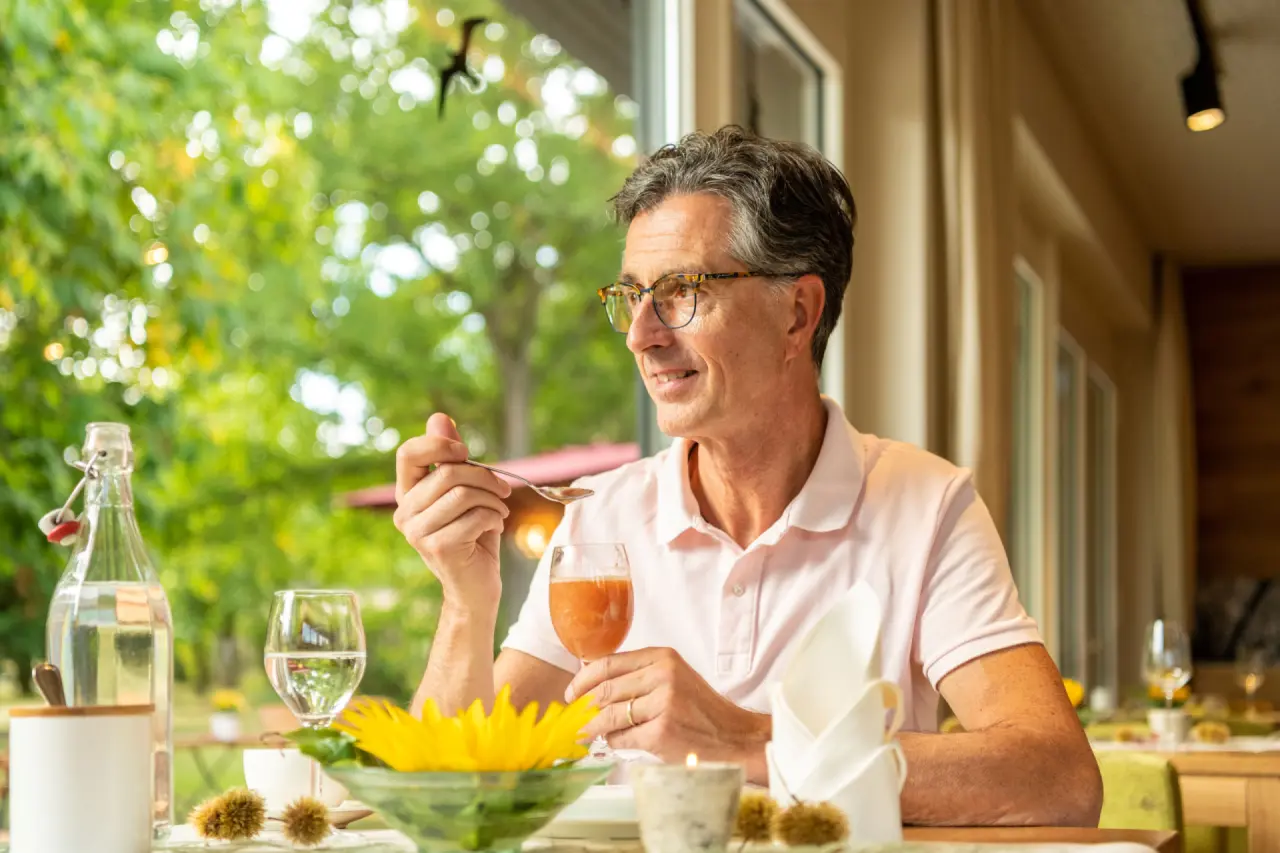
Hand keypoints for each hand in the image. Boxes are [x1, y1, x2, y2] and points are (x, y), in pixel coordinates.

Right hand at [393, 413, 512, 607]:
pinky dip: (494, 518)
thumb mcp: (464, 491)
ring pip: (464, 494)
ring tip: (499, 511)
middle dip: (484, 477)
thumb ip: (450, 458)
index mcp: (407, 495)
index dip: (438, 444)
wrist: (475, 586)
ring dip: (493, 500)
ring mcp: (418, 533)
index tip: (465, 452)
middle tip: (503, 490)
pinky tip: (494, 527)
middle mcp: (405, 513)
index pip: (407, 453)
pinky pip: (476, 516)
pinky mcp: (439, 548)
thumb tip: (439, 418)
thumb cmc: (472, 535)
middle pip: (447, 473)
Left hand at [566, 648, 769, 771]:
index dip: (583, 679)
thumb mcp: (675, 678)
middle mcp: (663, 675)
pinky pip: (622, 737)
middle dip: (584, 706)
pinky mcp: (661, 732)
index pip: (609, 663)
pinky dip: (614, 742)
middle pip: (605, 689)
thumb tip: (594, 688)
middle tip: (575, 717)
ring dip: (594, 727)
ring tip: (586, 734)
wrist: (734, 737)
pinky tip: (615, 742)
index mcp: (663, 657)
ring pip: (610, 715)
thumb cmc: (701, 710)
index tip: (573, 692)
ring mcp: (663, 703)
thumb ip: (641, 676)